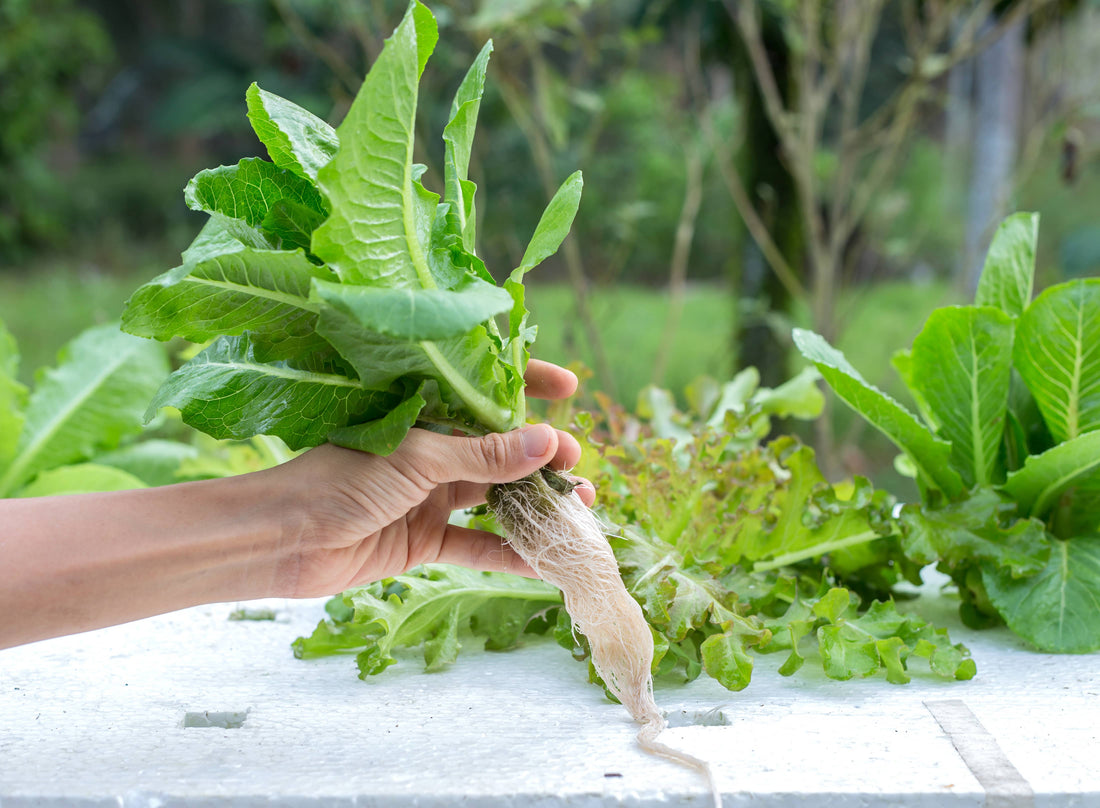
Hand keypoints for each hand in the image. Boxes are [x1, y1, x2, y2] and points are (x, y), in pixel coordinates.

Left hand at [269, 359, 593, 596]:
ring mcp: (428, 497)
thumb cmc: (339, 480)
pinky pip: (476, 544)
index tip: (569, 387)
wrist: (284, 539)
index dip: (527, 385)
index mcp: (425, 414)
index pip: (485, 391)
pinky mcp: (423, 540)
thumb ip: (484, 456)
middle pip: (499, 450)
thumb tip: (549, 442)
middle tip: (575, 465)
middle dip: (541, 456)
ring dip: (533, 504)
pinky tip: (543, 559)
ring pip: (494, 498)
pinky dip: (508, 552)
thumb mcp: (418, 460)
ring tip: (577, 508)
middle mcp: (431, 452)